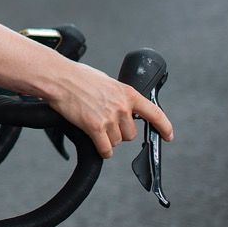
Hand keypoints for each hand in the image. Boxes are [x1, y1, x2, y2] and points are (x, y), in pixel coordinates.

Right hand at [50, 63, 173, 159]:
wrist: (59, 78)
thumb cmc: (77, 76)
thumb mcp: (106, 81)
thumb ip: (117, 95)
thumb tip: (119, 105)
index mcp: (127, 93)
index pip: (154, 113)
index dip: (164, 127)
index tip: (168, 135)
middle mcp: (122, 107)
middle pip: (131, 133)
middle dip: (120, 132)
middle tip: (105, 123)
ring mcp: (109, 118)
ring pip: (117, 141)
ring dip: (108, 139)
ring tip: (94, 125)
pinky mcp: (95, 127)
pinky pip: (106, 149)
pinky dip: (103, 150)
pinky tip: (97, 144)